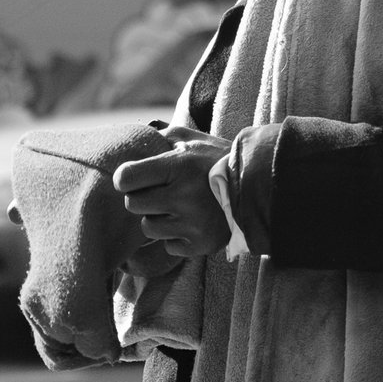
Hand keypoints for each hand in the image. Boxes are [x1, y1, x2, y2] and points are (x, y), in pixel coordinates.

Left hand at [114, 126, 233, 259]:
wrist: (257, 187)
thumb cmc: (216, 159)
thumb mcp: (191, 139)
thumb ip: (160, 136)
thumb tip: (132, 137)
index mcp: (178, 166)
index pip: (126, 178)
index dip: (126, 177)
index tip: (133, 177)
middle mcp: (184, 197)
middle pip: (133, 204)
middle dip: (142, 197)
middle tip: (159, 191)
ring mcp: (193, 224)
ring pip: (148, 227)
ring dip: (157, 218)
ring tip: (176, 208)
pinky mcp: (200, 245)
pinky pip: (168, 245)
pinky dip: (175, 236)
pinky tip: (189, 223)